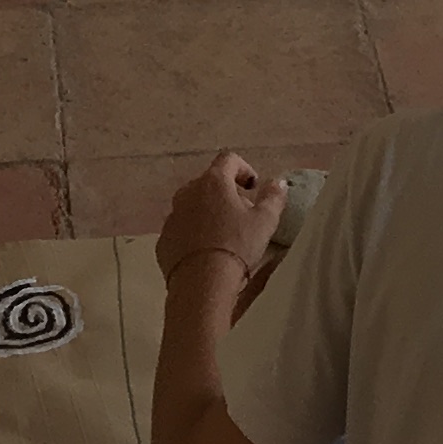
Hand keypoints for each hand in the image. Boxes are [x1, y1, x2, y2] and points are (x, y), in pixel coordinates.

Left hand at [159, 152, 283, 290]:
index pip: (228, 159)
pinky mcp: (164, 240)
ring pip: (193, 205)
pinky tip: (205, 252)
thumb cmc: (237, 246)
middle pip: (209, 183)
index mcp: (213, 182)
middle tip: (241, 214)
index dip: (244, 168)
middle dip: (226, 193)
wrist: (201, 284)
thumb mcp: (265, 221)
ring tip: (223, 235)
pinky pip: (181, 229)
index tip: (253, 187)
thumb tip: (278, 182)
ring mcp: (173, 216)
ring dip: (208, 213)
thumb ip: (273, 197)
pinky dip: (193, 233)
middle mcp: (188, 193)